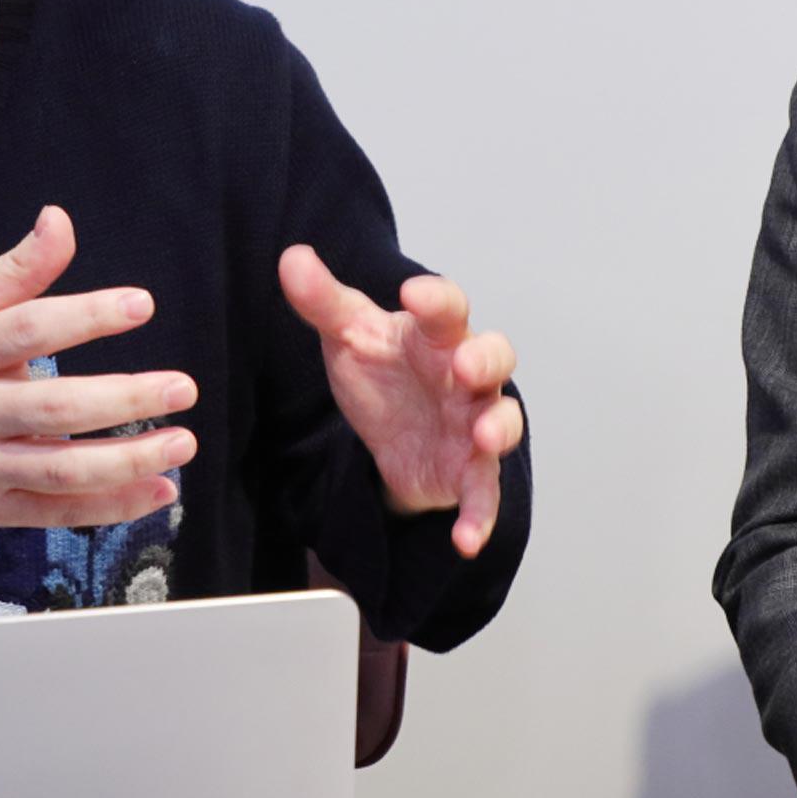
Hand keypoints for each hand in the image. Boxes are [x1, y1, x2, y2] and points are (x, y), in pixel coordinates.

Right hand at [0, 206, 197, 536]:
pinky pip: (59, 513)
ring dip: (131, 460)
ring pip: (63, 470)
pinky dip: (113, 506)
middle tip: (183, 386)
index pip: (28, 330)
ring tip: (184, 442)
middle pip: (55, 408)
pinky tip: (161, 489)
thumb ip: (16, 270)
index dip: (87, 315)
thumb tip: (60, 219)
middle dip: (125, 399)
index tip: (143, 303)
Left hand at [277, 245, 523, 557]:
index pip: (447, 307)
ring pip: (504, 420)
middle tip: (464, 364)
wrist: (388, 437)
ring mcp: (473, 424)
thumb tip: (292, 258)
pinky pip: (483, 493)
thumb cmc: (385, 374)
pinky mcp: (468, 472)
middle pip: (495, 358)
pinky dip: (480, 515)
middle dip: (485, 360)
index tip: (414, 293)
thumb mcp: (348, 336)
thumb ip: (322, 301)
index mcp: (436, 335)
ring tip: (483, 436)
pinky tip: (467, 538)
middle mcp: (465, 376)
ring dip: (499, 427)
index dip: (436, 299)